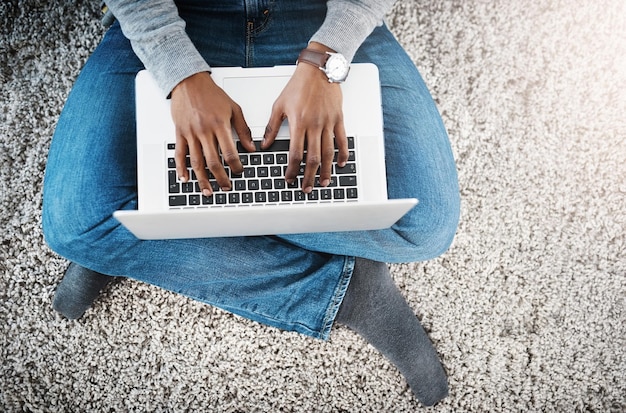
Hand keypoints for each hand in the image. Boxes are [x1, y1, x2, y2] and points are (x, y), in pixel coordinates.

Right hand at [170, 72, 254, 194]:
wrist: (188, 81)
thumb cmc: (211, 94)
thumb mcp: (233, 108)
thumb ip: (243, 129)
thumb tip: (251, 147)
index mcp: (219, 125)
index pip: (230, 152)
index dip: (236, 165)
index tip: (239, 171)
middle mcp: (204, 131)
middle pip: (213, 161)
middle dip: (221, 178)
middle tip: (226, 187)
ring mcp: (190, 133)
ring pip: (196, 162)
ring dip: (202, 179)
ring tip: (208, 190)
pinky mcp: (180, 133)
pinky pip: (179, 154)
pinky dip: (181, 168)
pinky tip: (185, 179)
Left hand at [262, 44, 348, 192]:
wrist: (318, 70)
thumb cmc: (298, 85)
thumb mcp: (279, 105)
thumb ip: (271, 127)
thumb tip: (263, 144)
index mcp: (298, 123)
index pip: (295, 153)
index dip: (292, 169)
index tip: (290, 178)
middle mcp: (314, 125)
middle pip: (313, 158)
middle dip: (309, 176)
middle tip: (306, 188)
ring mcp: (328, 123)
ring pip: (328, 153)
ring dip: (326, 170)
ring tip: (323, 182)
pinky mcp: (338, 119)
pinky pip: (342, 140)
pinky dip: (342, 154)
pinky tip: (340, 164)